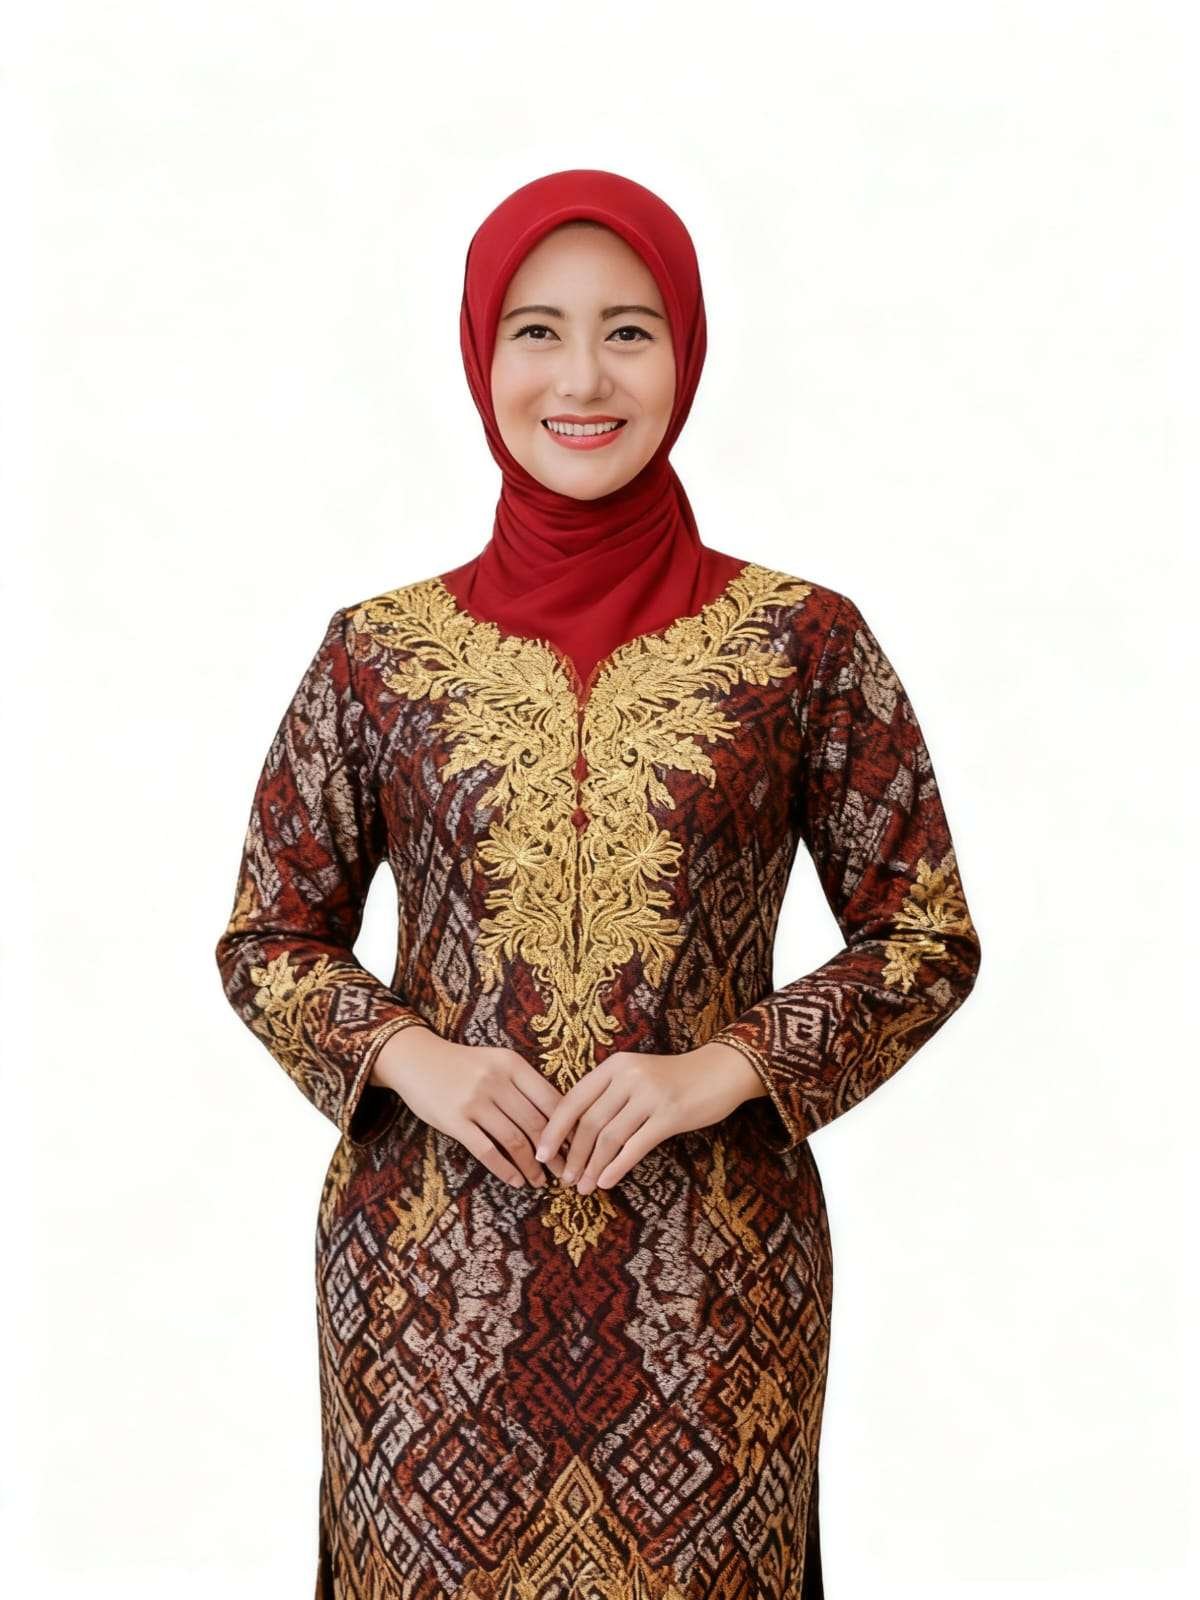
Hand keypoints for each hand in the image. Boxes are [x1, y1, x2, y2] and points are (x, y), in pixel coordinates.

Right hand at [374, 1027, 569, 1188]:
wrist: (416, 1059)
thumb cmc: (463, 1065)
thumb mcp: (497, 1062)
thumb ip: (523, 1084)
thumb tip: (559, 1120)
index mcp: (512, 1064)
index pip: (551, 1099)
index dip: (568, 1128)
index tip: (577, 1148)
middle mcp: (496, 1080)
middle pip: (537, 1124)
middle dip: (555, 1154)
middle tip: (565, 1173)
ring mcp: (474, 1100)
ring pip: (515, 1141)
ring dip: (532, 1167)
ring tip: (540, 1182)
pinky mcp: (454, 1120)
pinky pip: (486, 1151)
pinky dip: (505, 1170)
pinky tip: (515, 1181)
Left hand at [533, 1042, 766, 1194]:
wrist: (720, 1071)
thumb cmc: (674, 1078)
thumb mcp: (636, 1075)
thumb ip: (609, 1095)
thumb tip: (576, 1134)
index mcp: (614, 1066)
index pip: (573, 1100)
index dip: (554, 1130)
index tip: (542, 1154)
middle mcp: (628, 1077)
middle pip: (589, 1122)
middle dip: (572, 1155)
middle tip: (563, 1180)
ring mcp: (650, 1095)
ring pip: (610, 1137)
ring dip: (592, 1166)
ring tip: (582, 1187)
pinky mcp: (670, 1114)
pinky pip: (636, 1146)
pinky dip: (617, 1167)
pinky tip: (606, 1181)